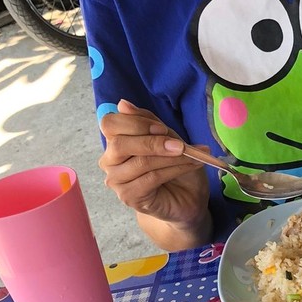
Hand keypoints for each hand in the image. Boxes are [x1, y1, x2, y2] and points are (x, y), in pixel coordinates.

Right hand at [99, 100, 209, 230]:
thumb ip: (147, 121)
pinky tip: (190, 166)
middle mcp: (110, 161)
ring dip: (170, 157)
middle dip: (152, 141)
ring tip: (192, 156)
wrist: (188, 198)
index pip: (110, 124)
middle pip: (119, 144)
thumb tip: (123, 104)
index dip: (135, 123)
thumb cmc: (176, 166)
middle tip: (179, 145)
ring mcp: (117, 181)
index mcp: (115, 141)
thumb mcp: (167, 137)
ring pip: (140, 162)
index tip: (161, 128)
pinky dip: (174, 169)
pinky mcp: (129, 197)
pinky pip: (151, 178)